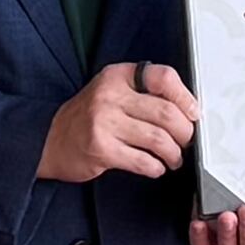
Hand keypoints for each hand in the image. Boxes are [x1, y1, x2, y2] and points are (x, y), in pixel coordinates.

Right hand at [40, 63, 199, 186]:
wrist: (49, 140)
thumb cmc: (88, 117)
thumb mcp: (111, 92)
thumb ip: (143, 93)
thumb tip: (187, 109)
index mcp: (117, 76)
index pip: (163, 77)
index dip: (186, 97)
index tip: (194, 113)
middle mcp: (110, 95)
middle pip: (166, 113)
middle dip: (185, 132)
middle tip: (186, 141)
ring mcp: (104, 122)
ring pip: (158, 139)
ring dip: (173, 154)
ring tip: (173, 158)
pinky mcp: (101, 149)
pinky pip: (143, 161)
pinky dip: (156, 167)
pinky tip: (155, 167)